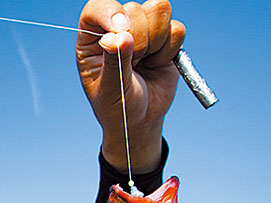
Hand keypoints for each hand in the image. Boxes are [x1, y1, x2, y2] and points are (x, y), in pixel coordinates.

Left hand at [77, 0, 184, 171]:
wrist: (140, 122)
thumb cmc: (117, 108)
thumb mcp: (110, 89)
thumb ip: (114, 62)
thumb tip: (118, 36)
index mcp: (93, 38)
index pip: (98, 8)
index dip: (111, 12)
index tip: (120, 29)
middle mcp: (116, 28)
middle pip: (134, 8)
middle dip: (138, 40)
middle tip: (134, 65)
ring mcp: (142, 31)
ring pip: (158, 10)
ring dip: (156, 41)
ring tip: (145, 63)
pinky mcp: (165, 38)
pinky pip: (177, 29)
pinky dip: (170, 50)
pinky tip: (157, 64)